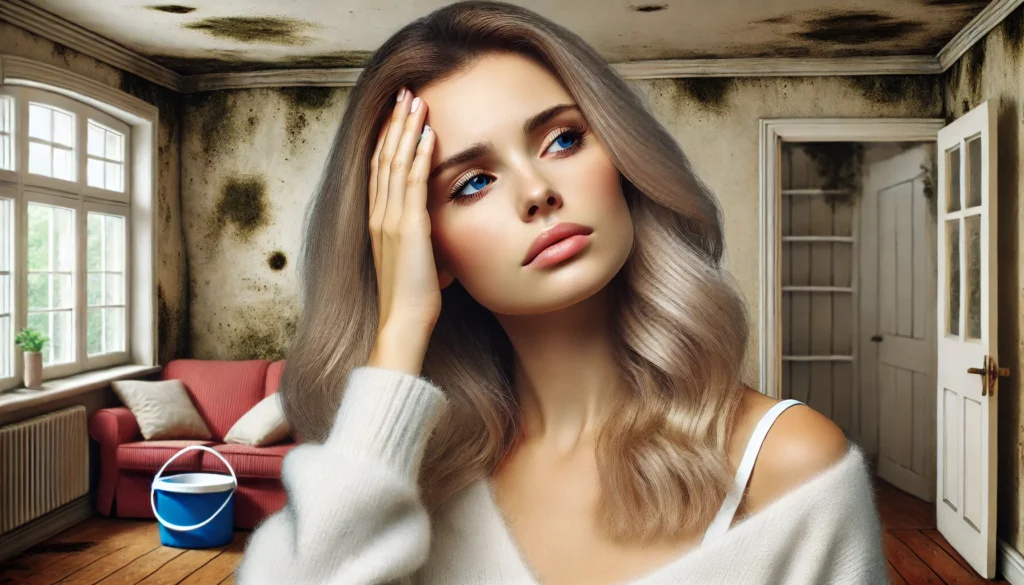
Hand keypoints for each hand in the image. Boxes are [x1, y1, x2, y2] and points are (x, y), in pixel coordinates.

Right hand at [368, 87, 441, 347]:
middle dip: (395, 122)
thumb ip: (427, 246)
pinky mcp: (408, 227)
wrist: (404, 321)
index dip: (389, 138)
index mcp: (379, 220)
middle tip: (405, 93)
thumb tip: (444, 252)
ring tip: (416, 100)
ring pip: (395, 162)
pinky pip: (413, 182)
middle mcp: (379, 214)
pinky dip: (420, 154)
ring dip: (407, 128)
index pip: (381, 168)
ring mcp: (391, 219)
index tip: (399, 114)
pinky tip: (428, 133)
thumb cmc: (415, 299)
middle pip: (384, 156)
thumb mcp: (421, 263)